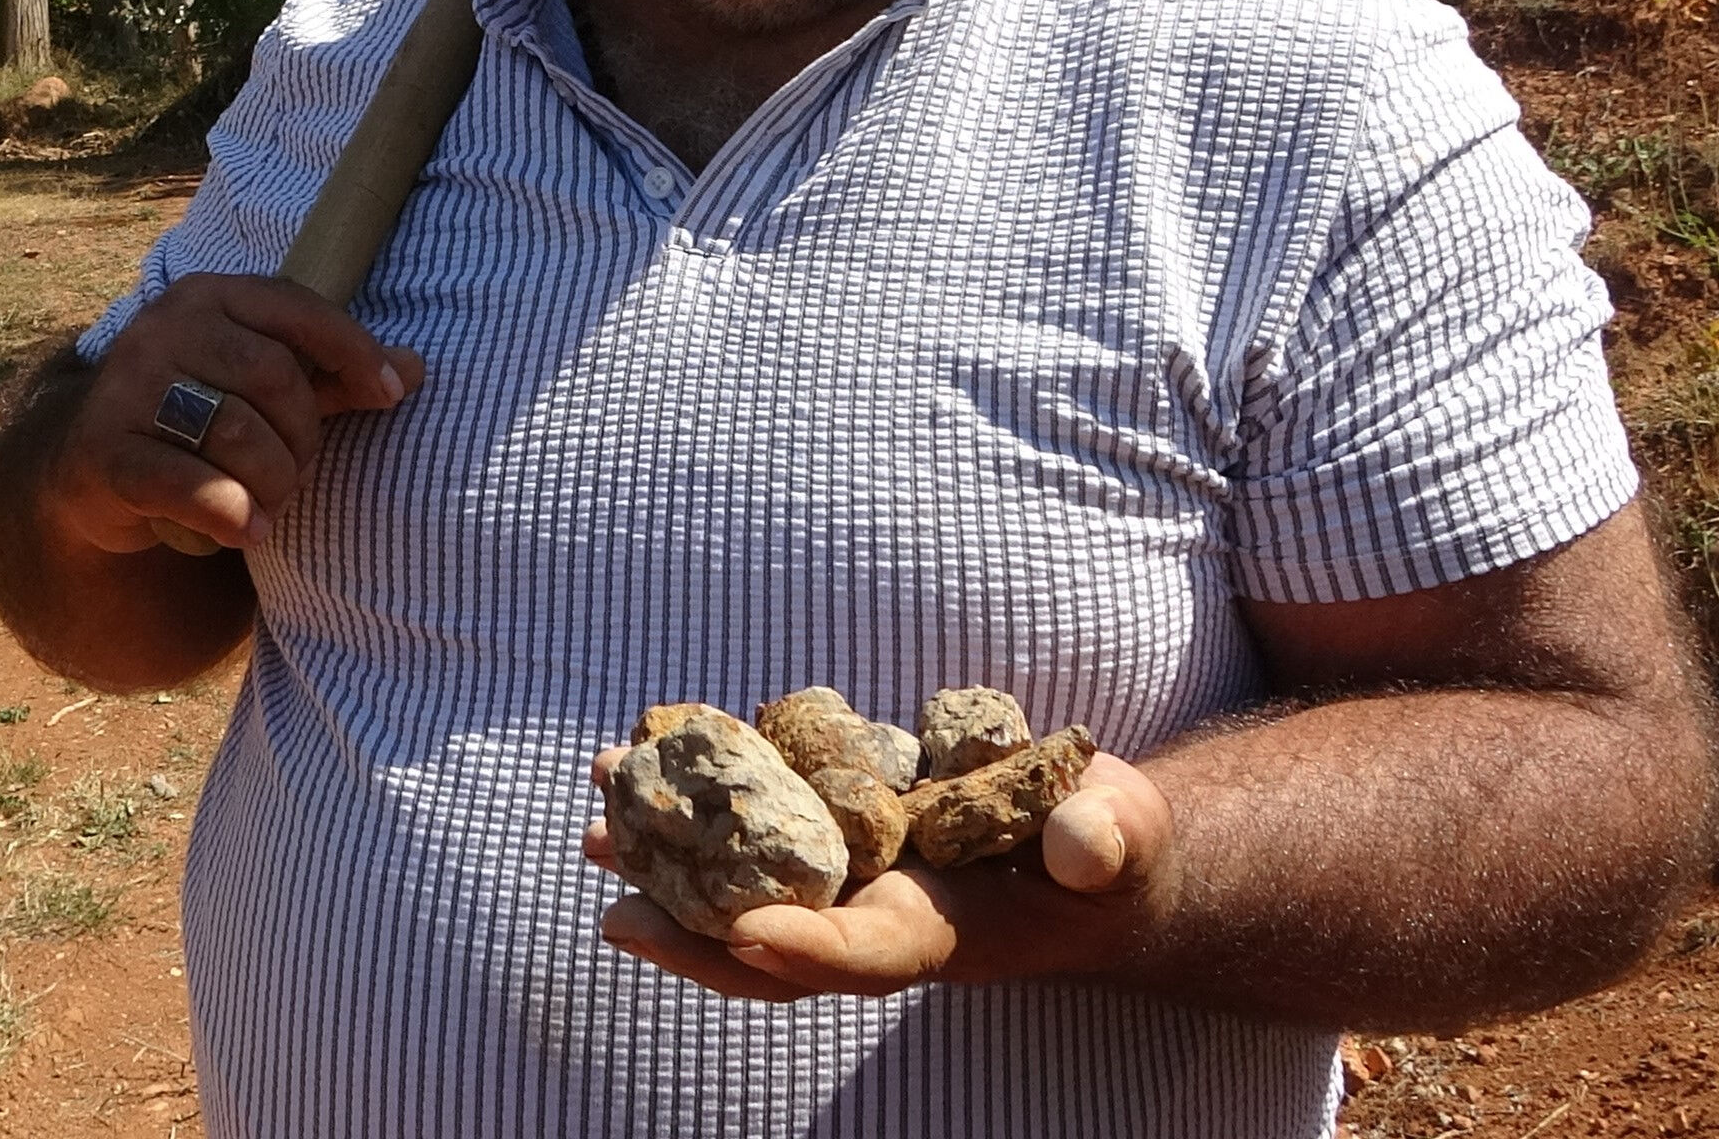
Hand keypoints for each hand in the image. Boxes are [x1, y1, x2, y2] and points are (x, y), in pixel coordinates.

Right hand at [43, 273, 423, 555]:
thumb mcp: (264, 391)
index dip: (353, 350)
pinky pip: (188, 483)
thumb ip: (333, 377)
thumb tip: (417, 369)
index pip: (296, 308)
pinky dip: (233, 512)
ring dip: (273, 482)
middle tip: (298, 473)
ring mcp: (125, 388)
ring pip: (236, 431)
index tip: (390, 394)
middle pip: (272, 376)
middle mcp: (161, 328)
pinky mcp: (103, 452)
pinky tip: (251, 530)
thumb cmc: (198, 421)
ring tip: (273, 504)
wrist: (92, 472)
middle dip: (304, 436)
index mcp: (206, 296)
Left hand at [581, 746, 1174, 999]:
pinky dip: (694, 802)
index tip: (745, 933)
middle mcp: (878, 914)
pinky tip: (638, 763)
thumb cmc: (1114, 849)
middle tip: (615, 905)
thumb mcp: (1124, 839)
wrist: (1089, 842)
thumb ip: (1105, 841)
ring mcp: (848, 873)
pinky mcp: (832, 826)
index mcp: (945, 932)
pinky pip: (749, 825)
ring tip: (594, 816)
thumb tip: (1081, 841)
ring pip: (742, 882)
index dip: (808, 950)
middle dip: (692, 929)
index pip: (866, 955)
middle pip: (772, 941)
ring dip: (667, 859)